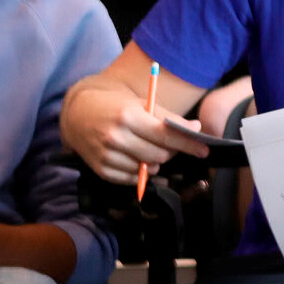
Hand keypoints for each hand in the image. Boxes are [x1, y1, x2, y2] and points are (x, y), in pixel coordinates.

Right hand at [60, 84, 208, 184]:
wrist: (79, 112)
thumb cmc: (117, 106)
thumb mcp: (142, 104)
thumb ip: (169, 118)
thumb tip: (195, 129)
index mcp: (128, 116)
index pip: (165, 135)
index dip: (188, 144)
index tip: (204, 150)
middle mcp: (115, 137)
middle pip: (159, 156)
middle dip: (170, 152)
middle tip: (168, 144)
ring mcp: (106, 155)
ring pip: (147, 170)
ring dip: (155, 163)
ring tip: (146, 148)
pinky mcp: (101, 170)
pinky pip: (132, 179)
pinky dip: (140, 172)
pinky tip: (135, 158)